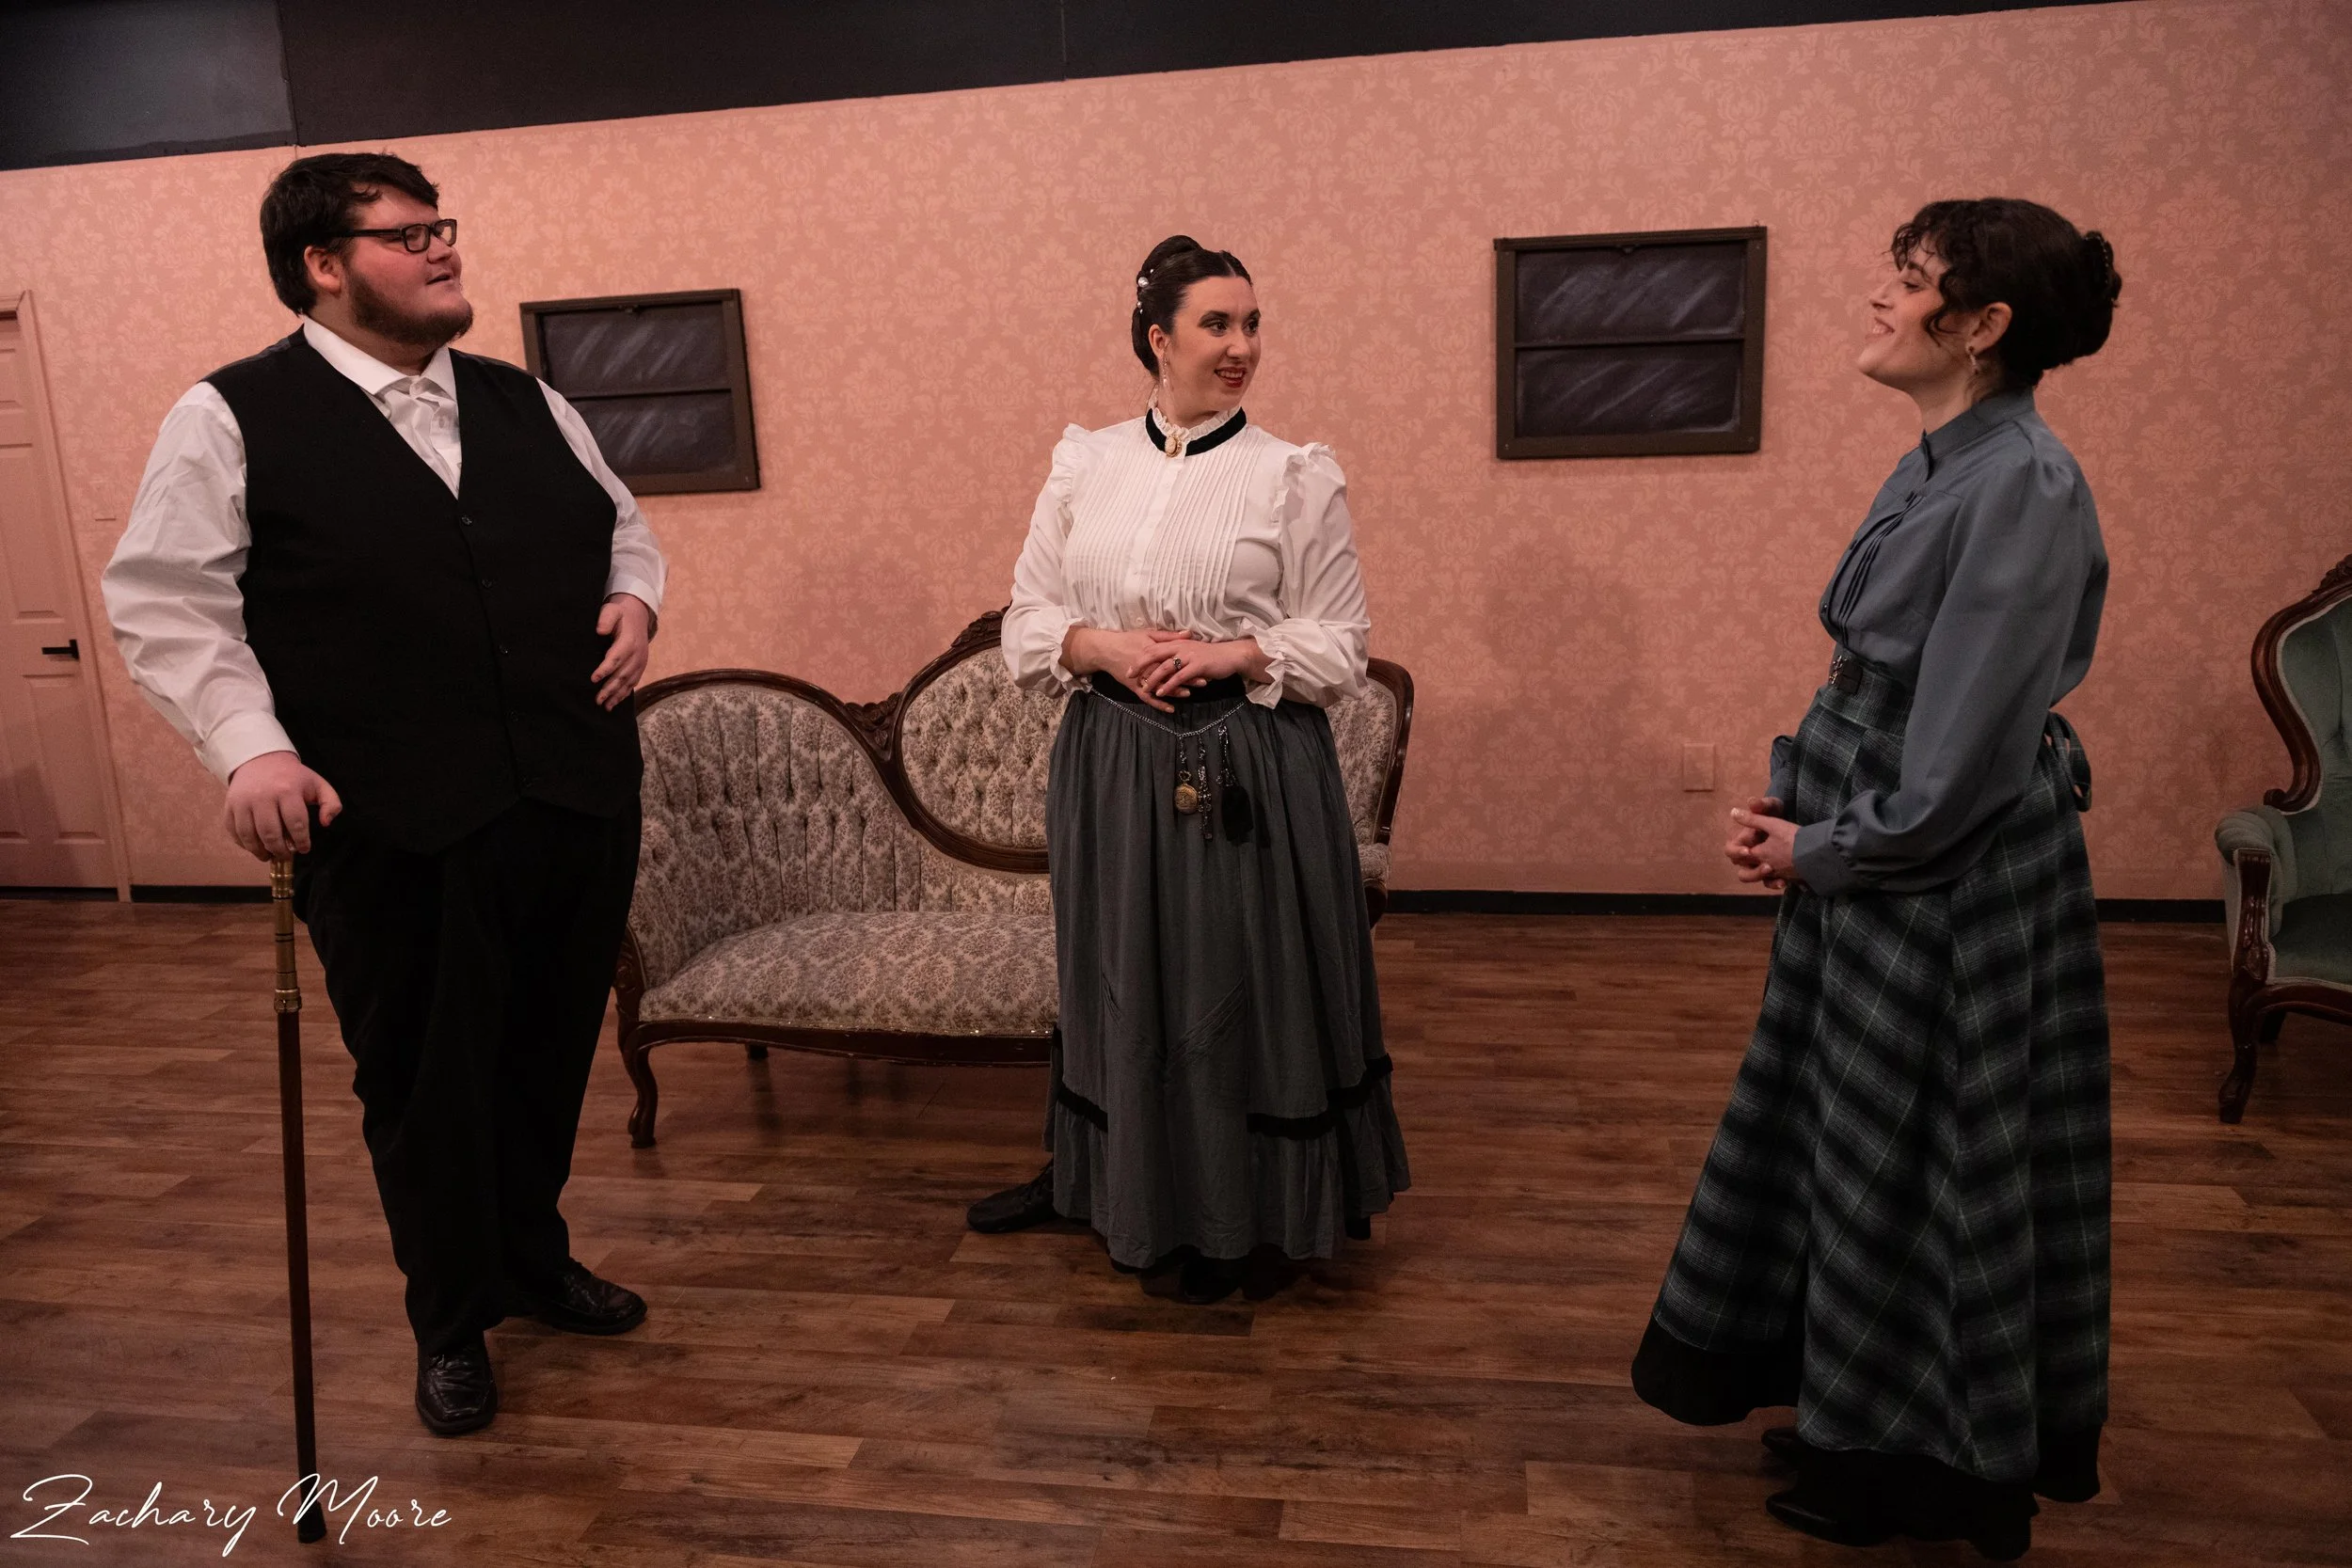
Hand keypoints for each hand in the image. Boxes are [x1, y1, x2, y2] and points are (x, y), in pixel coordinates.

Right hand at [223, 750, 341, 860]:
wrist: (260, 759)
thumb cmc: (292, 777)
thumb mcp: (317, 784)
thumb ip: (331, 803)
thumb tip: (326, 823)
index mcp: (287, 790)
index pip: (296, 823)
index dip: (301, 841)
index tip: (304, 849)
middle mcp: (262, 796)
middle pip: (270, 833)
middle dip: (280, 850)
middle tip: (286, 856)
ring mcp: (242, 801)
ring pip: (249, 835)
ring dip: (260, 851)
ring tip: (269, 855)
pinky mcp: (229, 805)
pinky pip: (233, 831)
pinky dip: (243, 844)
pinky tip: (254, 847)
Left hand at [592, 593, 652, 709]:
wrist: (638, 615)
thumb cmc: (621, 614)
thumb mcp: (612, 610)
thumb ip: (606, 619)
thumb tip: (599, 630)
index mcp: (629, 642)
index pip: (616, 658)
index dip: (605, 669)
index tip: (593, 679)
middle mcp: (637, 654)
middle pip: (622, 674)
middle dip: (610, 689)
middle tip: (597, 700)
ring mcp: (640, 662)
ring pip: (628, 681)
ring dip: (617, 695)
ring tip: (606, 706)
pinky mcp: (640, 666)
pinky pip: (633, 682)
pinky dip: (625, 693)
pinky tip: (615, 702)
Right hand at [1063, 626, 1196, 712]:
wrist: (1105, 650)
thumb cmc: (1128, 639)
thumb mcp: (1149, 634)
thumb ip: (1169, 637)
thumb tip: (1189, 634)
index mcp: (1154, 653)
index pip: (1175, 659)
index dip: (1190, 663)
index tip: (1204, 665)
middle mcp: (1148, 667)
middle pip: (1171, 674)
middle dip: (1187, 678)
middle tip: (1203, 681)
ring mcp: (1141, 679)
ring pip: (1160, 687)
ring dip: (1175, 692)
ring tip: (1189, 694)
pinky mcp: (1134, 687)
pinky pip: (1148, 698)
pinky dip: (1159, 704)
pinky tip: (1171, 709)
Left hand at [1137, 635, 1268, 698]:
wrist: (1230, 655)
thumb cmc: (1209, 656)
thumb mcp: (1190, 652)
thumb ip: (1176, 655)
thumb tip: (1162, 663)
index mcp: (1176, 643)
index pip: (1153, 648)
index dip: (1139, 657)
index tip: (1129, 667)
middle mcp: (1180, 647)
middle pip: (1154, 654)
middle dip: (1140, 665)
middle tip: (1129, 675)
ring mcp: (1189, 656)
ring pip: (1165, 667)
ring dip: (1153, 678)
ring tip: (1144, 688)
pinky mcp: (1198, 666)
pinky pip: (1179, 677)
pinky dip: (1169, 685)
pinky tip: (1162, 693)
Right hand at [1727, 799, 1802, 890]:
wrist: (1795, 822)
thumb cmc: (1778, 812)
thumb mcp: (1771, 807)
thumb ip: (1758, 807)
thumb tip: (1735, 810)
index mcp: (1742, 839)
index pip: (1730, 850)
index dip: (1736, 852)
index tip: (1748, 851)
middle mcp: (1747, 853)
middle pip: (1739, 868)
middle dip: (1751, 868)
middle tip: (1766, 865)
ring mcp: (1758, 863)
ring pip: (1750, 877)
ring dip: (1759, 875)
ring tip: (1772, 870)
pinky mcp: (1771, 872)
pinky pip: (1767, 882)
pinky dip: (1774, 883)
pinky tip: (1784, 882)